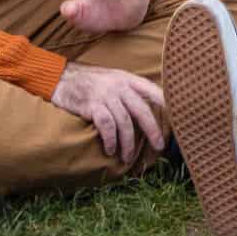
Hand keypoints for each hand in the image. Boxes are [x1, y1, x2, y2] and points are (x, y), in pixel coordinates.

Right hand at [51, 63, 166, 167]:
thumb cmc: (89, 82)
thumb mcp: (112, 78)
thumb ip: (127, 89)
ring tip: (127, 157)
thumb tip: (144, 109)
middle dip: (152, 130)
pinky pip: (107, 126)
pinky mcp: (93, 105)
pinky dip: (111, 140)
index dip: (165, 102)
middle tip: (158, 146)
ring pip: (125, 122)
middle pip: (142, 110)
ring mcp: (106, 95)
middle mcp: (119, 85)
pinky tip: (111, 150)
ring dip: (128, 143)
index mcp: (127, 78)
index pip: (152, 89)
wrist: (61, 78)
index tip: (176, 117)